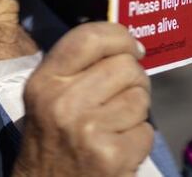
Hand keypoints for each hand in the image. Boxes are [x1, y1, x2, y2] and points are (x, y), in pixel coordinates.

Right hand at [14, 23, 153, 176]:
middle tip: (123, 97)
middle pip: (125, 66)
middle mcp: (64, 103)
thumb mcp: (48, 99)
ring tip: (115, 126)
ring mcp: (89, 130)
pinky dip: (138, 141)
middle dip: (134, 79)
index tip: (133, 47)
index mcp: (45, 82)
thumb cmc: (51, 143)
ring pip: (140, 97)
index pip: (89, 37)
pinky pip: (146, 131)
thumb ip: (78, 68)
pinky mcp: (112, 156)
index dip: (120, 36)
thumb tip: (128, 45)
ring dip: (137, 112)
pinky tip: (118, 150)